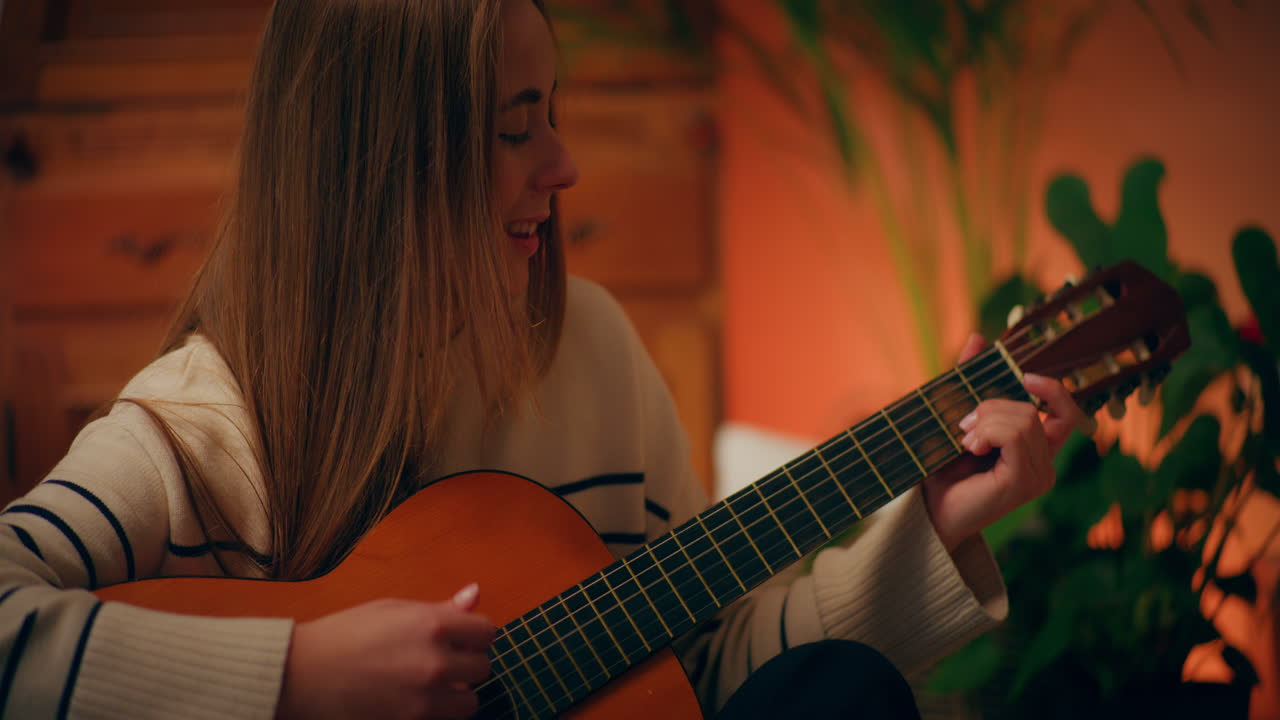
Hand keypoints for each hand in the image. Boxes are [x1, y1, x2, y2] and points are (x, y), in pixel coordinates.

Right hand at [277, 584, 494, 719]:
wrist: (302, 675)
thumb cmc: (345, 636)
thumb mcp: (393, 610)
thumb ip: (441, 608)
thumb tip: (475, 594)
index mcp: (432, 625)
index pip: (486, 632)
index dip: (473, 634)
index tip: (460, 638)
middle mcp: (435, 662)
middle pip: (482, 667)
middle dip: (466, 664)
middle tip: (442, 661)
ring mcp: (424, 699)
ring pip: (470, 702)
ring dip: (457, 694)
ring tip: (432, 685)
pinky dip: (437, 712)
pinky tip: (416, 700)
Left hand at [922, 333, 1088, 551]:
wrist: (928, 509)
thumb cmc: (942, 468)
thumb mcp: (957, 415)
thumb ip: (970, 380)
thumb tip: (978, 337)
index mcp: (1036, 449)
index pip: (1067, 413)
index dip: (1052, 389)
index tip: (1023, 377)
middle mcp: (1045, 464)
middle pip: (1035, 409)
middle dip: (993, 406)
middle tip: (963, 427)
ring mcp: (1038, 476)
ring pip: (1025, 419)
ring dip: (986, 420)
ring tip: (965, 441)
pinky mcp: (1023, 483)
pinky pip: (1016, 436)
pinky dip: (988, 432)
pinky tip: (970, 449)